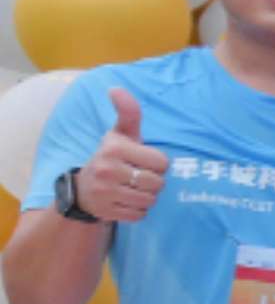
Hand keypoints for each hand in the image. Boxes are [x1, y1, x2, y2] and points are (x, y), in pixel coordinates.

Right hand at [77, 86, 167, 223]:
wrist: (83, 190)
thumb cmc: (112, 157)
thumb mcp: (120, 134)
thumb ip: (128, 113)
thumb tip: (116, 88)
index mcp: (114, 148)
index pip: (161, 162)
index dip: (158, 164)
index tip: (144, 162)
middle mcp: (107, 169)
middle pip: (157, 183)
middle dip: (153, 182)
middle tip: (138, 177)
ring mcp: (106, 193)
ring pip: (150, 200)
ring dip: (147, 197)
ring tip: (132, 189)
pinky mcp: (107, 212)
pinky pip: (140, 215)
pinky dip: (138, 210)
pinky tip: (126, 201)